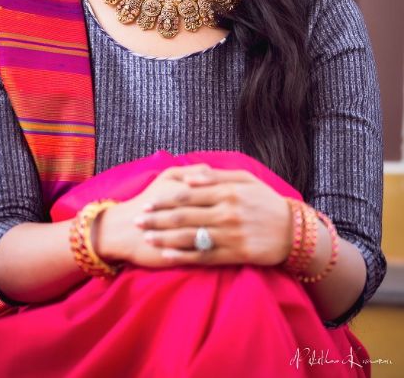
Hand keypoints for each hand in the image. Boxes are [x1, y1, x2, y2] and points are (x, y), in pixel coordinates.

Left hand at [95, 164, 292, 268]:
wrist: (294, 231)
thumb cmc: (265, 201)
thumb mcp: (245, 180)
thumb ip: (216, 176)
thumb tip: (189, 175)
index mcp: (228, 192)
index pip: (189, 194)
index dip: (165, 199)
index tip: (148, 202)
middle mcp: (227, 212)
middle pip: (185, 216)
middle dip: (158, 219)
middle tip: (137, 220)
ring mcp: (231, 235)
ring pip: (192, 237)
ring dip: (166, 238)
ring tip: (146, 238)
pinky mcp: (236, 254)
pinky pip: (205, 256)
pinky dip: (185, 257)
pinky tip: (167, 256)